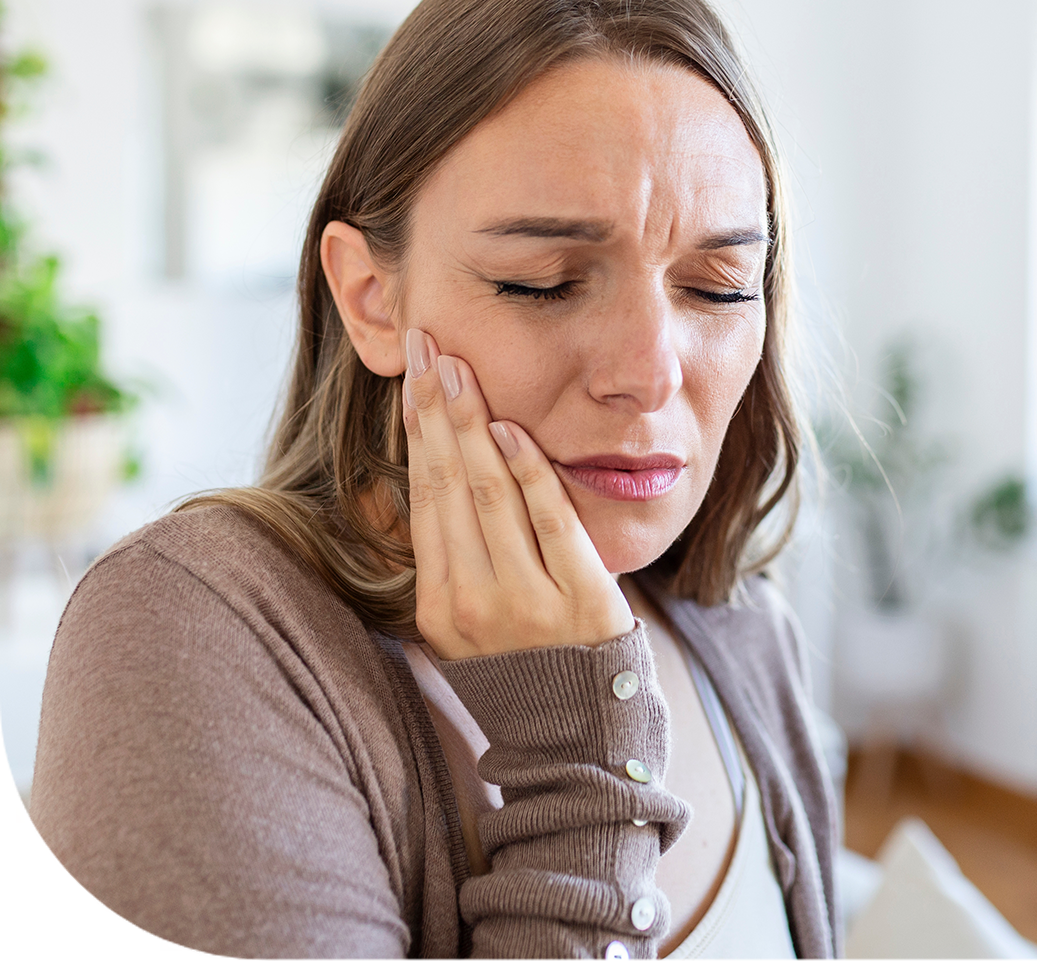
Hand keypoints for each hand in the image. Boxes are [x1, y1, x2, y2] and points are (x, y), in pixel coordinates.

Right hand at [402, 328, 634, 660]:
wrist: (579, 734)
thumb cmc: (521, 664)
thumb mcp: (467, 621)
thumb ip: (453, 553)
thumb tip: (435, 468)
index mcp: (440, 605)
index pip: (423, 496)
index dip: (416, 429)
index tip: (411, 374)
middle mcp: (474, 602)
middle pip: (448, 484)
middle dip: (435, 407)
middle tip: (427, 346)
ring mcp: (527, 602)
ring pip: (489, 494)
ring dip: (473, 424)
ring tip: (457, 368)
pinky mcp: (581, 600)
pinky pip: (548, 520)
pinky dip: (527, 471)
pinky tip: (510, 428)